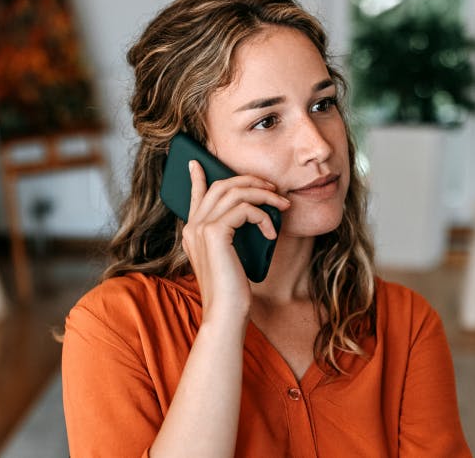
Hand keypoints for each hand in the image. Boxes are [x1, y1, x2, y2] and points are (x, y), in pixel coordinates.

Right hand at [182, 160, 290, 325]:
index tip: (197, 162)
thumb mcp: (229, 257)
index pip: (195, 195)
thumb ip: (229, 234)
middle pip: (221, 186)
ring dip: (264, 194)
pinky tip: (272, 232)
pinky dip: (263, 216)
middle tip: (272, 187)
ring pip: (234, 192)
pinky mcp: (214, 233)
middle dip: (250, 180)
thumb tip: (248, 212)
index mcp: (192, 232)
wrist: (225, 313)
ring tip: (282, 203)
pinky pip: (244, 209)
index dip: (197, 177)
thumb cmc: (232, 290)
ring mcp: (200, 228)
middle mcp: (192, 227)